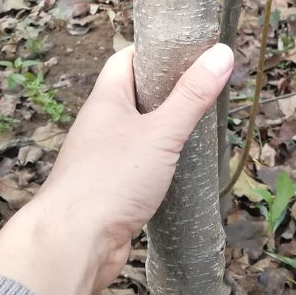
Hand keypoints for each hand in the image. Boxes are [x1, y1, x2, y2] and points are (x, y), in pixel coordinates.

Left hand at [35, 43, 234, 288]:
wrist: (73, 243)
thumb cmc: (111, 179)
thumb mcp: (161, 132)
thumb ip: (191, 96)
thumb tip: (222, 53)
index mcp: (106, 100)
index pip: (128, 59)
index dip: (157, 50)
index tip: (191, 50)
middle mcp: (101, 124)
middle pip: (137, 95)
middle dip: (169, 91)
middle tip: (207, 89)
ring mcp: (104, 157)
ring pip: (139, 131)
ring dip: (166, 129)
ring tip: (202, 125)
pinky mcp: (111, 187)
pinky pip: (139, 163)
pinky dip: (161, 160)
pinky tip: (182, 167)